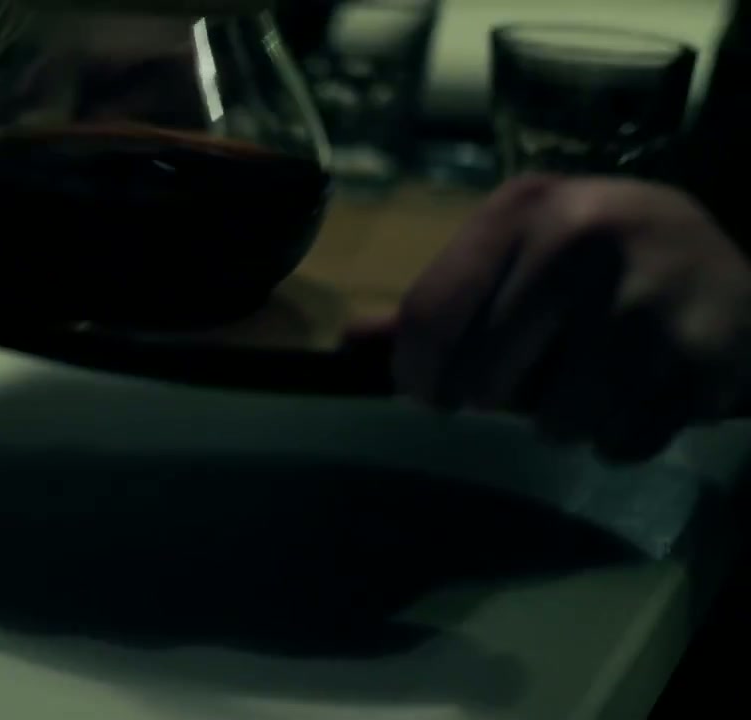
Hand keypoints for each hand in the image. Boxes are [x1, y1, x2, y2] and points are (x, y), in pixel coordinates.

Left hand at [384, 174, 750, 462]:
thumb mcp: (522, 256)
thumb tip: (349, 343)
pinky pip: (618, 443)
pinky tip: (640, 393)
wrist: (734, 276)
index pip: (429, 316)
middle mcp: (581, 238)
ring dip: (562, 421)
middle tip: (532, 374)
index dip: (417, 374)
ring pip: (553, 422)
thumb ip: (443, 301)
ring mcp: (644, 297)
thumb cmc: (603, 267)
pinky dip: (620, 437)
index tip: (427, 392)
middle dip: (495, 395)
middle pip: (482, 379)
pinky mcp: (697, 357)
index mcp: (523, 208)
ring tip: (594, 378)